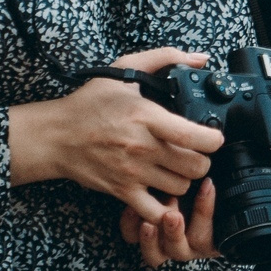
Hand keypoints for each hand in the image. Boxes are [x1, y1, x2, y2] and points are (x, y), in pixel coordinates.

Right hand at [9, 47, 221, 220]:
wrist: (56, 136)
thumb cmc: (90, 104)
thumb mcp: (124, 69)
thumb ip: (165, 58)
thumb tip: (200, 58)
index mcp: (147, 117)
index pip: (196, 137)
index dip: (214, 139)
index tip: (212, 136)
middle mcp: (143, 148)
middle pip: (196, 166)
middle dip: (203, 160)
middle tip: (195, 153)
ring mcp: (133, 173)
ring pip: (182, 187)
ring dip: (185, 179)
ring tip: (177, 168)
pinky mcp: (123, 192)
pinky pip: (155, 212)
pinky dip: (166, 208)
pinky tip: (164, 193)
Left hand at [118, 179, 270, 266]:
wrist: (189, 208)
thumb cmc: (222, 208)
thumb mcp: (248, 205)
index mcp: (214, 241)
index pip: (212, 237)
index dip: (207, 214)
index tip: (208, 185)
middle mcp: (190, 247)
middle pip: (181, 249)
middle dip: (177, 228)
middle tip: (174, 204)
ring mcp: (165, 245)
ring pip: (156, 252)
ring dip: (154, 234)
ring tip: (154, 210)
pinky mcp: (142, 237)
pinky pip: (132, 240)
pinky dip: (130, 228)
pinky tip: (132, 209)